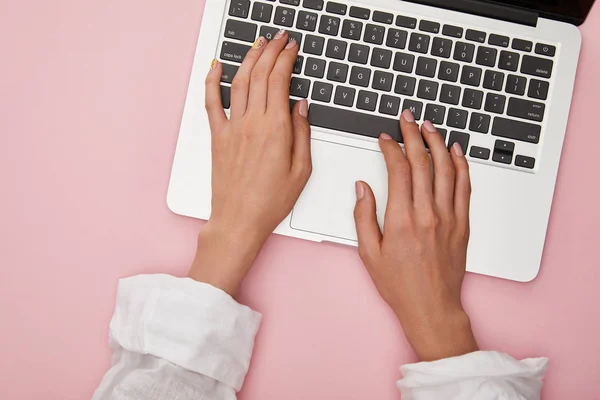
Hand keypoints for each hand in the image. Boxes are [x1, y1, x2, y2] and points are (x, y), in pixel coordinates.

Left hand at [189, 31, 311, 295]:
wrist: (239, 220)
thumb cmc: (270, 201)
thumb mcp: (301, 170)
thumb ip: (303, 133)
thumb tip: (302, 106)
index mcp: (276, 130)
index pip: (280, 81)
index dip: (286, 59)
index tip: (292, 48)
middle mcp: (252, 123)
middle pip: (260, 75)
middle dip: (270, 51)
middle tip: (279, 38)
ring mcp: (232, 127)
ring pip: (239, 82)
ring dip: (248, 59)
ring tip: (257, 44)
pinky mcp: (218, 137)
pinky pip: (211, 102)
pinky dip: (212, 81)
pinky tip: (216, 66)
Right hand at [354, 110, 477, 360]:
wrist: (432, 307)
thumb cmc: (400, 285)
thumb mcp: (369, 254)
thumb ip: (364, 217)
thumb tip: (362, 188)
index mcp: (402, 220)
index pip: (398, 170)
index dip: (390, 147)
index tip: (385, 138)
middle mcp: (428, 214)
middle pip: (423, 162)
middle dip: (413, 135)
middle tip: (407, 118)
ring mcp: (449, 217)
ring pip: (446, 168)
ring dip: (437, 143)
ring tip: (429, 126)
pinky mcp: (463, 223)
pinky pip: (465, 186)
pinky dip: (461, 165)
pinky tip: (456, 151)